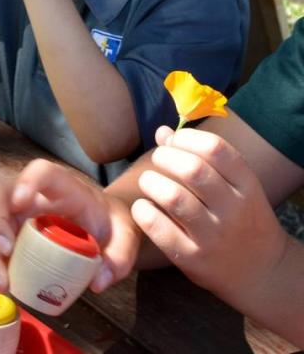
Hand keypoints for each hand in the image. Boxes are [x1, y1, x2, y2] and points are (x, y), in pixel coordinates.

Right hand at [0, 159, 138, 292]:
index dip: (27, 181)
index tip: (21, 202)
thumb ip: (120, 255)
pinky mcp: (8, 234)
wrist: (99, 227)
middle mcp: (30, 194)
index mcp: (61, 185)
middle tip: (5, 251)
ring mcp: (15, 214)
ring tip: (1, 284)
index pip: (41, 171)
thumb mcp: (124, 234)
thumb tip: (98, 281)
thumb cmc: (109, 223)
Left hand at [131, 126, 291, 313]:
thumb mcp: (234, 186)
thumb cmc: (239, 216)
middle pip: (192, 170)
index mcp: (247, 185)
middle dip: (165, 157)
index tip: (174, 142)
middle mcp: (234, 210)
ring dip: (151, 182)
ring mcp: (215, 237)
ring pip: (173, 197)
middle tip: (158, 160)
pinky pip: (159, 229)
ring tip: (149, 182)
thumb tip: (163, 132)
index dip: (187, 138)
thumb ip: (199, 156)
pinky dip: (143, 212)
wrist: (261, 272)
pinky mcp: (194, 259)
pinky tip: (144, 208)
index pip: (215, 148)